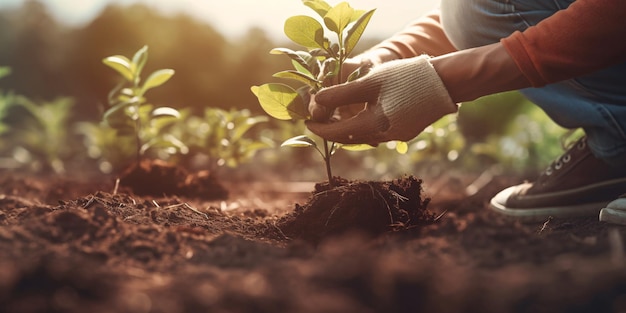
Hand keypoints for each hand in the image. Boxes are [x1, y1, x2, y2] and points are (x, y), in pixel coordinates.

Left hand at [306, 55, 457, 144]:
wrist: (446, 82)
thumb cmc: (407, 78)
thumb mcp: (370, 82)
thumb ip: (341, 93)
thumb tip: (316, 101)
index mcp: (374, 126)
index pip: (338, 133)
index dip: (320, 128)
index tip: (306, 123)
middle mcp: (385, 137)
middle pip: (351, 138)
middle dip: (332, 130)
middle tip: (318, 121)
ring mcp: (398, 137)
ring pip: (365, 136)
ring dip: (349, 128)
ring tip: (336, 117)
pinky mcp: (407, 132)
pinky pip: (379, 132)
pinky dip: (365, 125)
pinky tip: (362, 115)